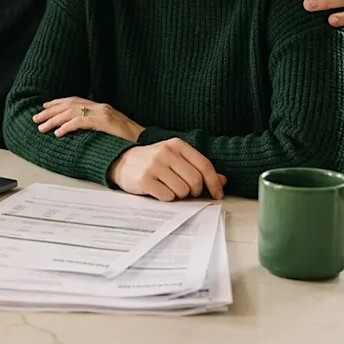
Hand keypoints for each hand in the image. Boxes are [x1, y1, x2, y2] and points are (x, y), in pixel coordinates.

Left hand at [33, 97, 143, 141]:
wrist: (146, 143)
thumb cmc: (129, 140)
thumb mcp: (110, 129)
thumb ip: (96, 126)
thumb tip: (79, 130)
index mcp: (101, 107)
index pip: (75, 100)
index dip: (58, 103)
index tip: (44, 107)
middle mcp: (100, 107)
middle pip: (70, 105)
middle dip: (50, 111)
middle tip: (36, 118)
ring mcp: (103, 113)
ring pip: (72, 113)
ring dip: (54, 120)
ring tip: (42, 127)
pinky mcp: (104, 122)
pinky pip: (81, 122)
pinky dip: (67, 127)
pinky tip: (58, 132)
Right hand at [107, 139, 226, 200]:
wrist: (122, 162)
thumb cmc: (154, 162)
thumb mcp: (176, 159)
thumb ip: (198, 168)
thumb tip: (222, 181)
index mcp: (177, 144)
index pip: (204, 165)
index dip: (214, 183)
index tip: (217, 195)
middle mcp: (166, 152)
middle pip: (195, 180)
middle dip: (195, 192)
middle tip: (187, 193)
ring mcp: (154, 165)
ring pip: (182, 190)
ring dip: (180, 196)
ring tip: (170, 189)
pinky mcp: (144, 179)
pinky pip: (167, 196)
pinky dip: (167, 198)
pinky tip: (160, 191)